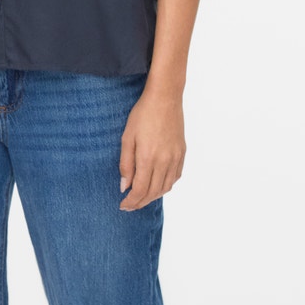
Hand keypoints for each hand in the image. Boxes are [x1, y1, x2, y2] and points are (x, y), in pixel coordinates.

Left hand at [119, 89, 185, 209]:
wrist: (165, 98)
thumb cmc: (142, 115)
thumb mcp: (127, 138)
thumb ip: (126, 164)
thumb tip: (125, 186)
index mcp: (148, 158)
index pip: (140, 190)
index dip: (131, 201)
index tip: (123, 205)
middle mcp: (164, 161)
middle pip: (153, 192)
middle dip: (140, 202)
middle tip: (130, 206)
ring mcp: (175, 158)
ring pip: (166, 187)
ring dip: (153, 196)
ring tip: (142, 198)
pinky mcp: (182, 153)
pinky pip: (175, 177)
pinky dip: (165, 185)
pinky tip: (157, 185)